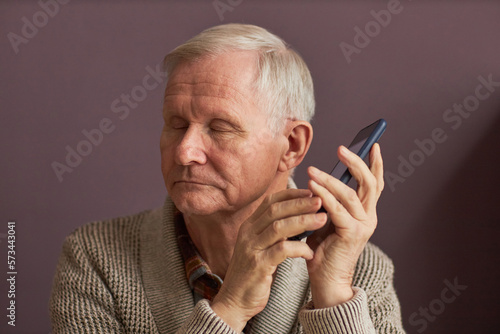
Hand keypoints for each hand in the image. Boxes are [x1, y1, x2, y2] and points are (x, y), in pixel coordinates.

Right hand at [211, 189, 327, 330]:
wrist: (234, 301)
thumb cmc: (252, 274)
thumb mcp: (260, 247)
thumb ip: (274, 232)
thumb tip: (298, 217)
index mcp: (249, 226)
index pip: (270, 201)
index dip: (292, 194)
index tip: (311, 192)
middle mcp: (248, 233)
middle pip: (276, 210)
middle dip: (300, 203)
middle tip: (321, 200)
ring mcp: (251, 248)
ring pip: (279, 227)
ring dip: (303, 221)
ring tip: (322, 219)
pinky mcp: (257, 266)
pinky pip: (281, 251)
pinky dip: (298, 249)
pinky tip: (310, 252)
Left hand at [305, 143, 383, 307]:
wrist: (326, 280)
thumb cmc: (323, 250)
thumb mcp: (326, 219)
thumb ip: (328, 202)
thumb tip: (318, 179)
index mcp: (365, 212)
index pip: (373, 183)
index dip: (374, 164)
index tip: (371, 145)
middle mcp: (368, 217)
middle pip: (369, 183)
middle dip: (357, 163)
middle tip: (342, 149)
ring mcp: (363, 226)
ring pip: (350, 194)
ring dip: (330, 179)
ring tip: (312, 169)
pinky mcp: (352, 234)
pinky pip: (337, 209)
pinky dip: (324, 195)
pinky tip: (312, 186)